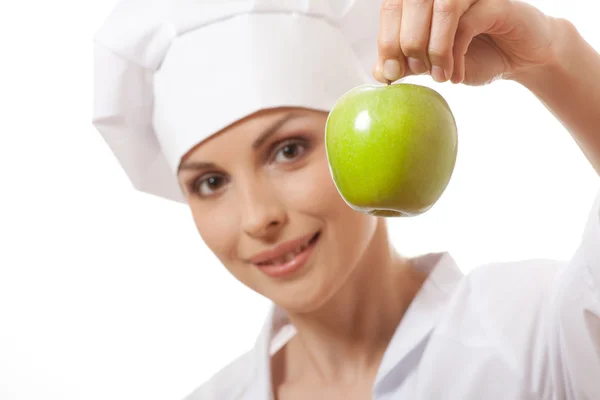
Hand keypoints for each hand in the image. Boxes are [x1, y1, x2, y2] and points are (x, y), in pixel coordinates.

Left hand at [374, 0, 556, 85]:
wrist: (518, 58)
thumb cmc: (475, 56)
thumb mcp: (433, 65)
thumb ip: (407, 64)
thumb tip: (379, 72)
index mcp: (425, 1)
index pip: (392, 7)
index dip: (386, 41)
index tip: (390, 74)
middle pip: (411, 2)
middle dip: (408, 44)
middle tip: (417, 72)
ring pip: (441, 6)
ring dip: (434, 47)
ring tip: (439, 75)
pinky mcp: (497, 2)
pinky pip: (468, 20)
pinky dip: (456, 52)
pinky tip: (455, 74)